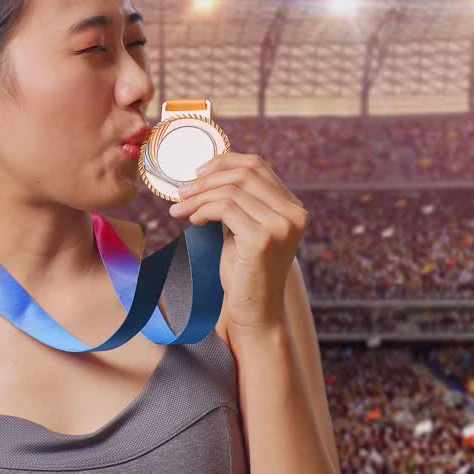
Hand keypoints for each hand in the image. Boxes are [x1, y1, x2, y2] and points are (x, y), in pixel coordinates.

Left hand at [167, 152, 307, 332]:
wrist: (254, 312)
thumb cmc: (246, 271)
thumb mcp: (246, 228)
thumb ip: (241, 202)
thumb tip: (210, 171)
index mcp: (293, 207)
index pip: (258, 166)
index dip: (225, 161)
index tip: (198, 171)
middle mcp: (293, 214)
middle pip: (244, 174)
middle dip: (206, 179)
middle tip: (181, 191)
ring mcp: (280, 226)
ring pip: (231, 191)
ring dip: (198, 196)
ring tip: (180, 208)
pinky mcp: (262, 239)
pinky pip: (225, 209)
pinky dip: (203, 210)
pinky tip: (193, 220)